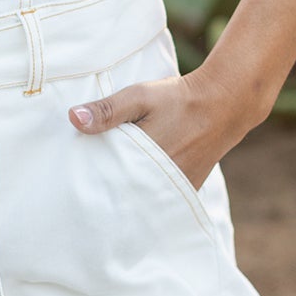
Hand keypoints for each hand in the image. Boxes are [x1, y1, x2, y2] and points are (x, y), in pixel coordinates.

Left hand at [67, 70, 261, 191]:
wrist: (222, 104)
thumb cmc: (177, 100)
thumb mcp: (139, 97)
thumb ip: (107, 110)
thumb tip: (73, 119)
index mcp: (143, 162)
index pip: (107, 183)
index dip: (91, 184)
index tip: (75, 183)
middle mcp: (160, 181)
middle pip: (124, 195)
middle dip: (106, 194)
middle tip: (85, 194)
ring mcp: (175, 188)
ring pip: (142, 198)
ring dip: (126, 195)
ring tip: (105, 196)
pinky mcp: (187, 188)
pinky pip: (160, 197)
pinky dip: (147, 193)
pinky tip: (134, 187)